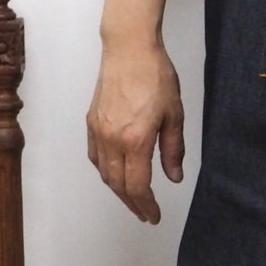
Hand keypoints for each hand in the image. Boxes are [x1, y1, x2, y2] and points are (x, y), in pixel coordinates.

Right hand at [87, 37, 185, 223]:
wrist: (129, 49)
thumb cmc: (154, 76)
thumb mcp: (174, 114)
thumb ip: (173, 149)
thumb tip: (174, 176)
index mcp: (135, 140)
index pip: (138, 186)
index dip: (146, 205)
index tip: (153, 215)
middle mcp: (112, 140)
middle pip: (118, 185)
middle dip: (132, 203)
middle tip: (145, 213)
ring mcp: (98, 131)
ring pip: (104, 173)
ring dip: (118, 191)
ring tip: (133, 199)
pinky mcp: (91, 122)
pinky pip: (95, 157)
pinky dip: (105, 172)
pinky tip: (115, 174)